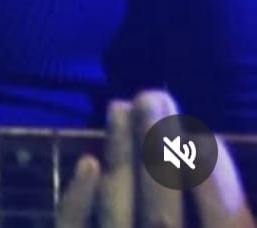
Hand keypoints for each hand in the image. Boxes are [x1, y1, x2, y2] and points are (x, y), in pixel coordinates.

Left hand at [57, 89, 255, 226]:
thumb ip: (233, 215)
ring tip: (120, 106)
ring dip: (119, 160)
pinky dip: (78, 204)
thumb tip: (210, 153)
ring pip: (115, 218)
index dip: (217, 188)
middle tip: (154, 95)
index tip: (208, 137)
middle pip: (162, 220)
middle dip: (160, 153)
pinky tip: (87, 163)